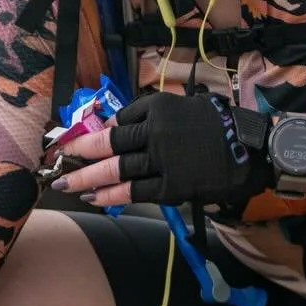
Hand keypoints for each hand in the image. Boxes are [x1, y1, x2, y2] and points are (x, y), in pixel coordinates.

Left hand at [55, 91, 272, 208]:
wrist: (251, 149)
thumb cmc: (216, 125)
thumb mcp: (181, 107)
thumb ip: (148, 115)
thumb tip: (113, 127)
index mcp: (158, 109)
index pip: (118, 120)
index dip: (93, 133)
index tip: (74, 141)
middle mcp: (156, 133)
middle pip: (108, 145)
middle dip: (78, 154)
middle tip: (55, 161)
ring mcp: (163, 161)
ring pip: (116, 171)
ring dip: (87, 179)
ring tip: (65, 184)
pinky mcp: (172, 186)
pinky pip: (134, 192)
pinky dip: (111, 196)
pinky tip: (93, 198)